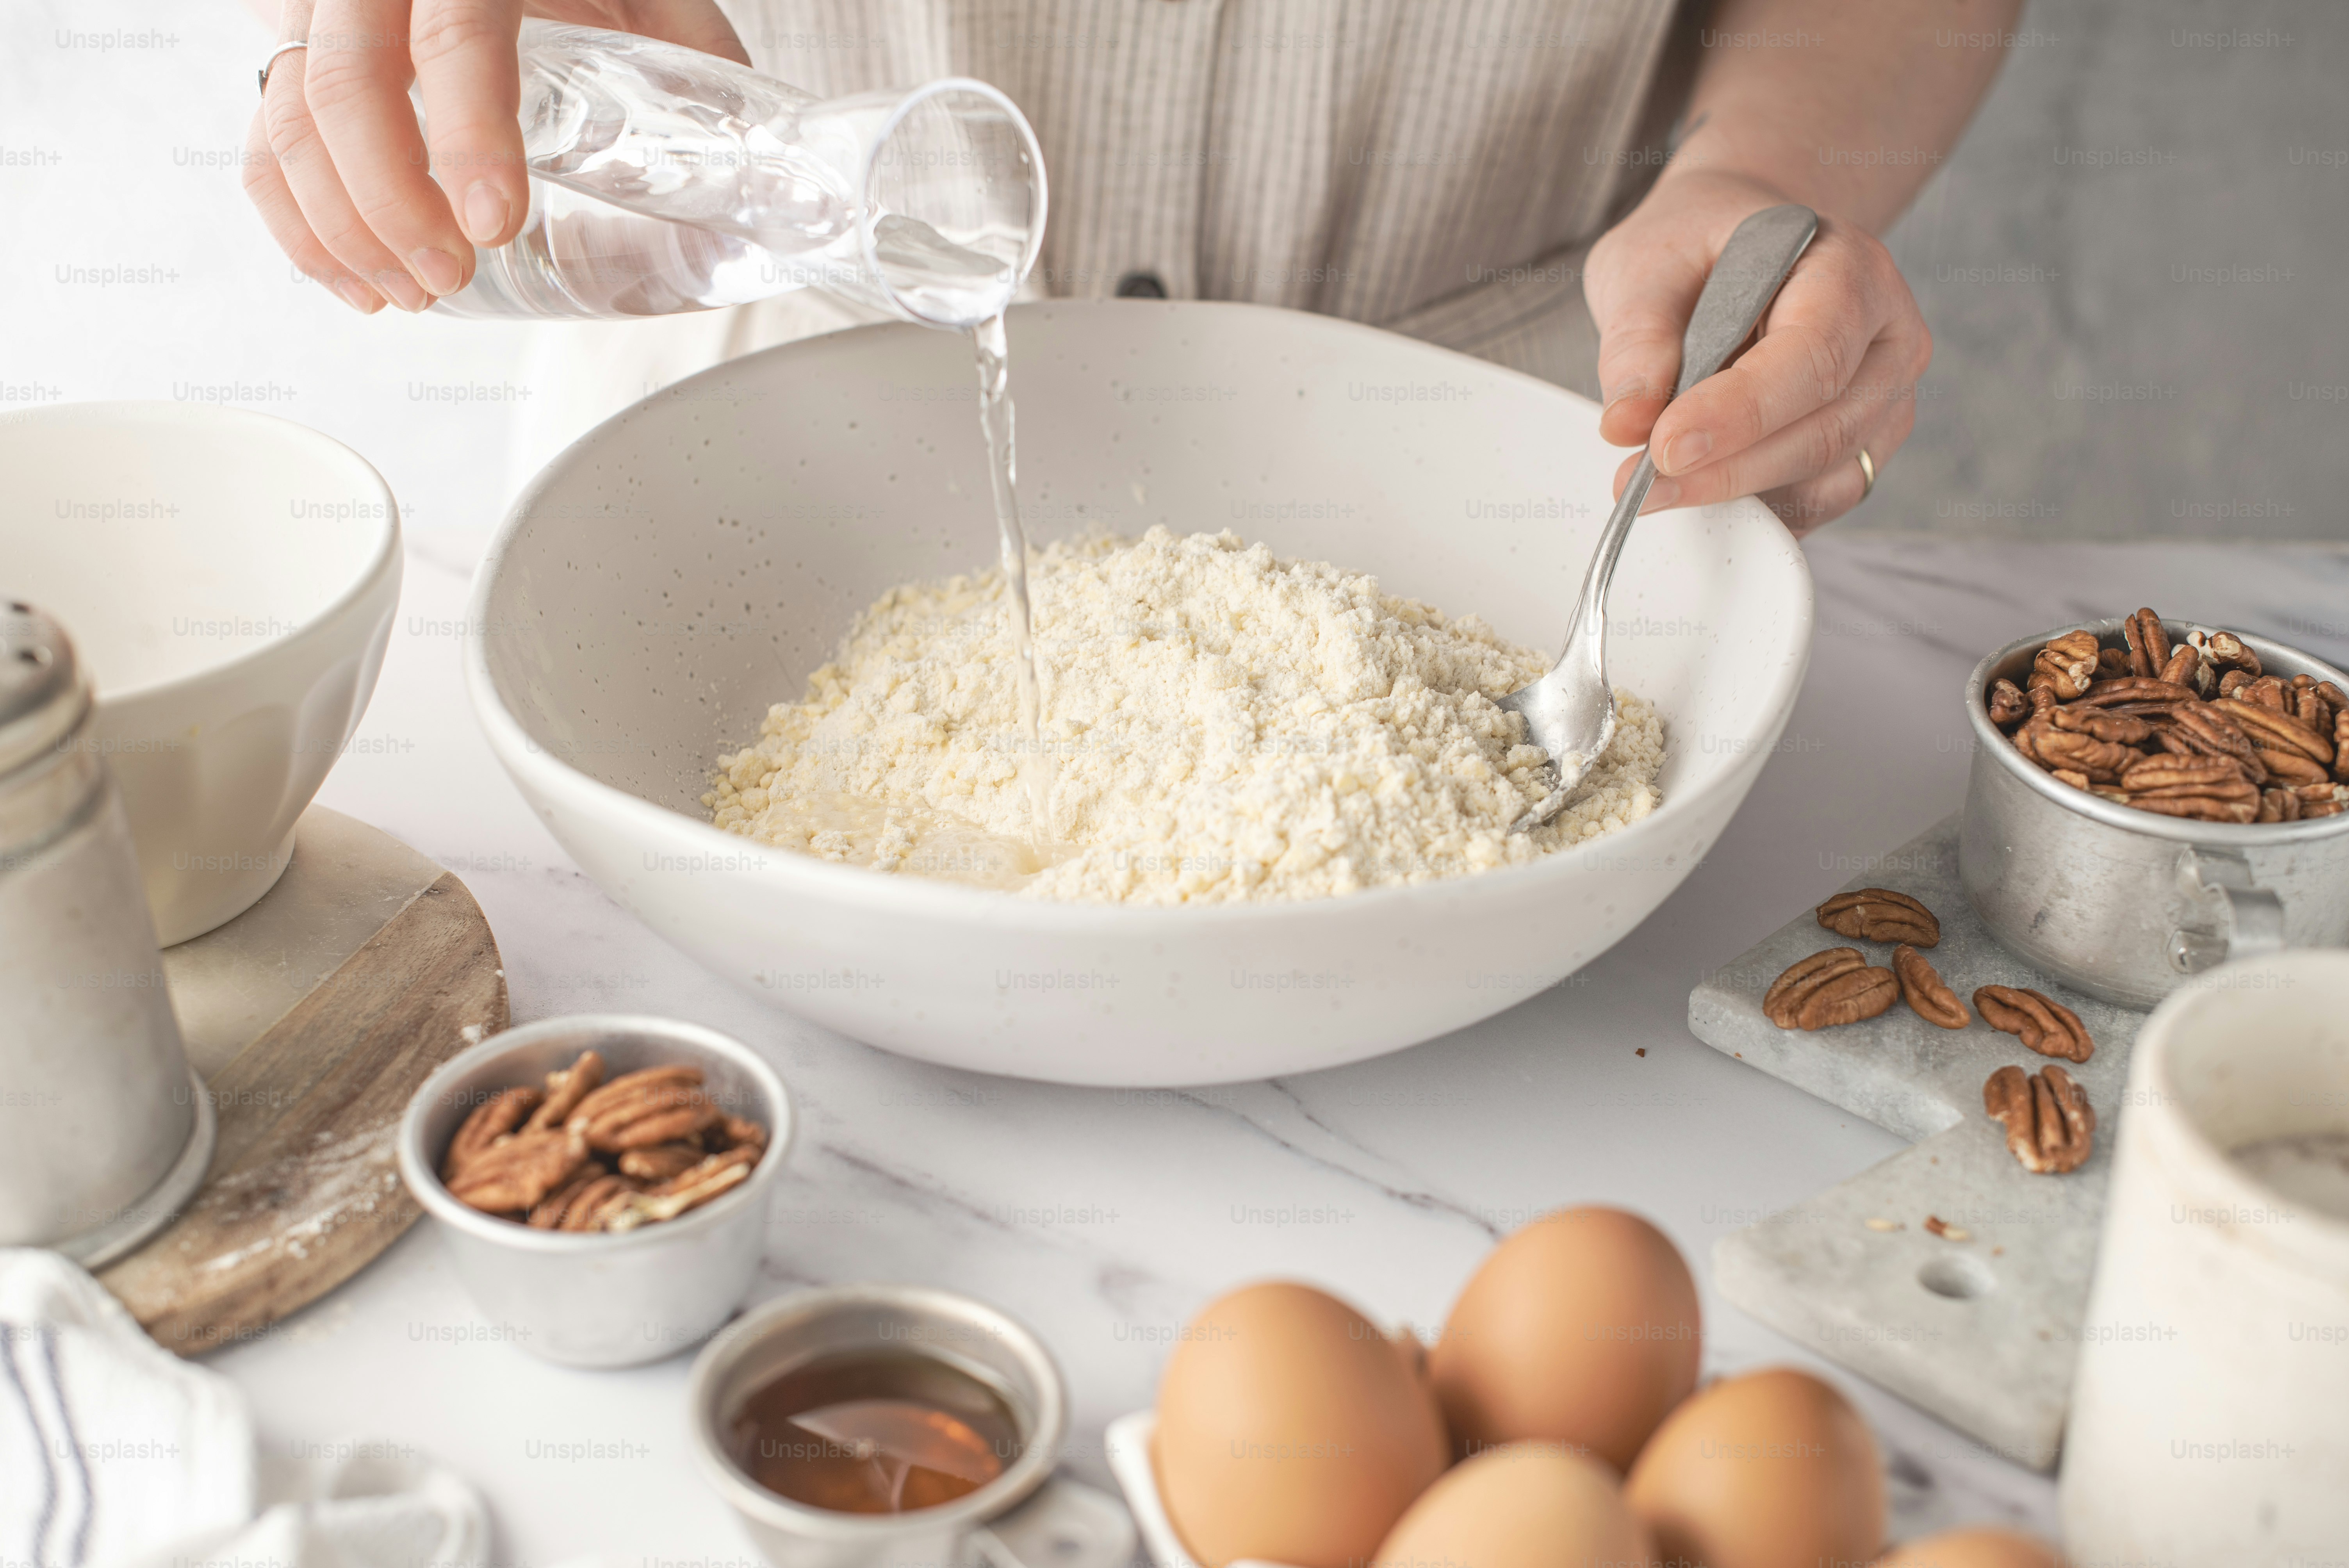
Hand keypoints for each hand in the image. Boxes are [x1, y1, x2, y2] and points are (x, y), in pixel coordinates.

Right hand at [244, 0, 749, 312]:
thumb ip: (701, 67)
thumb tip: (768, 175)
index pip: (454, 35)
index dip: (467, 133)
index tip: (492, 221)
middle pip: (345, 80)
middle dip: (389, 200)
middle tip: (450, 276)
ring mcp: (327, 8)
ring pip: (290, 115)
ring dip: (343, 227)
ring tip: (416, 295)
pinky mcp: (302, 53)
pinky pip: (266, 139)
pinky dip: (300, 224)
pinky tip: (359, 284)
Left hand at [1582, 168, 1932, 535]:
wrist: (1736, 242)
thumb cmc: (1697, 244)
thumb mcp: (1645, 265)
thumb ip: (1637, 340)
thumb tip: (1626, 425)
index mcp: (1849, 267)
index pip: (1812, 355)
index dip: (1740, 412)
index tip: (1665, 448)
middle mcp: (1888, 333)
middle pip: (1823, 427)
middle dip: (1727, 469)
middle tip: (1642, 486)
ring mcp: (1886, 393)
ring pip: (1826, 473)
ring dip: (1740, 495)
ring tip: (1659, 489)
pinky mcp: (1868, 441)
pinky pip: (1824, 497)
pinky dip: (1763, 508)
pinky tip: (1703, 494)